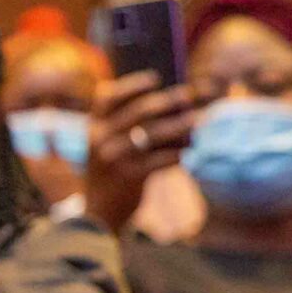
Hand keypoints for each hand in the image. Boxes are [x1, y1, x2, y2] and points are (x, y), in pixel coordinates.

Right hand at [84, 72, 197, 232]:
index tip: (155, 79)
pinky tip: (187, 150)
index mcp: (93, 126)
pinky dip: (177, 153)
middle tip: (189, 95)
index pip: (109, 96)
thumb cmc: (110, 172)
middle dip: (168, 100)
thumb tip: (173, 105)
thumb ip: (126, 125)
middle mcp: (101, 139)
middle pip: (140, 111)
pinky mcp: (130, 177)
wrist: (98, 213)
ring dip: (180, 124)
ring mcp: (115, 158)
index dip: (133, 85)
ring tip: (198, 119)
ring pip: (154, 133)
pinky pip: (161, 159)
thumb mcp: (106, 146)